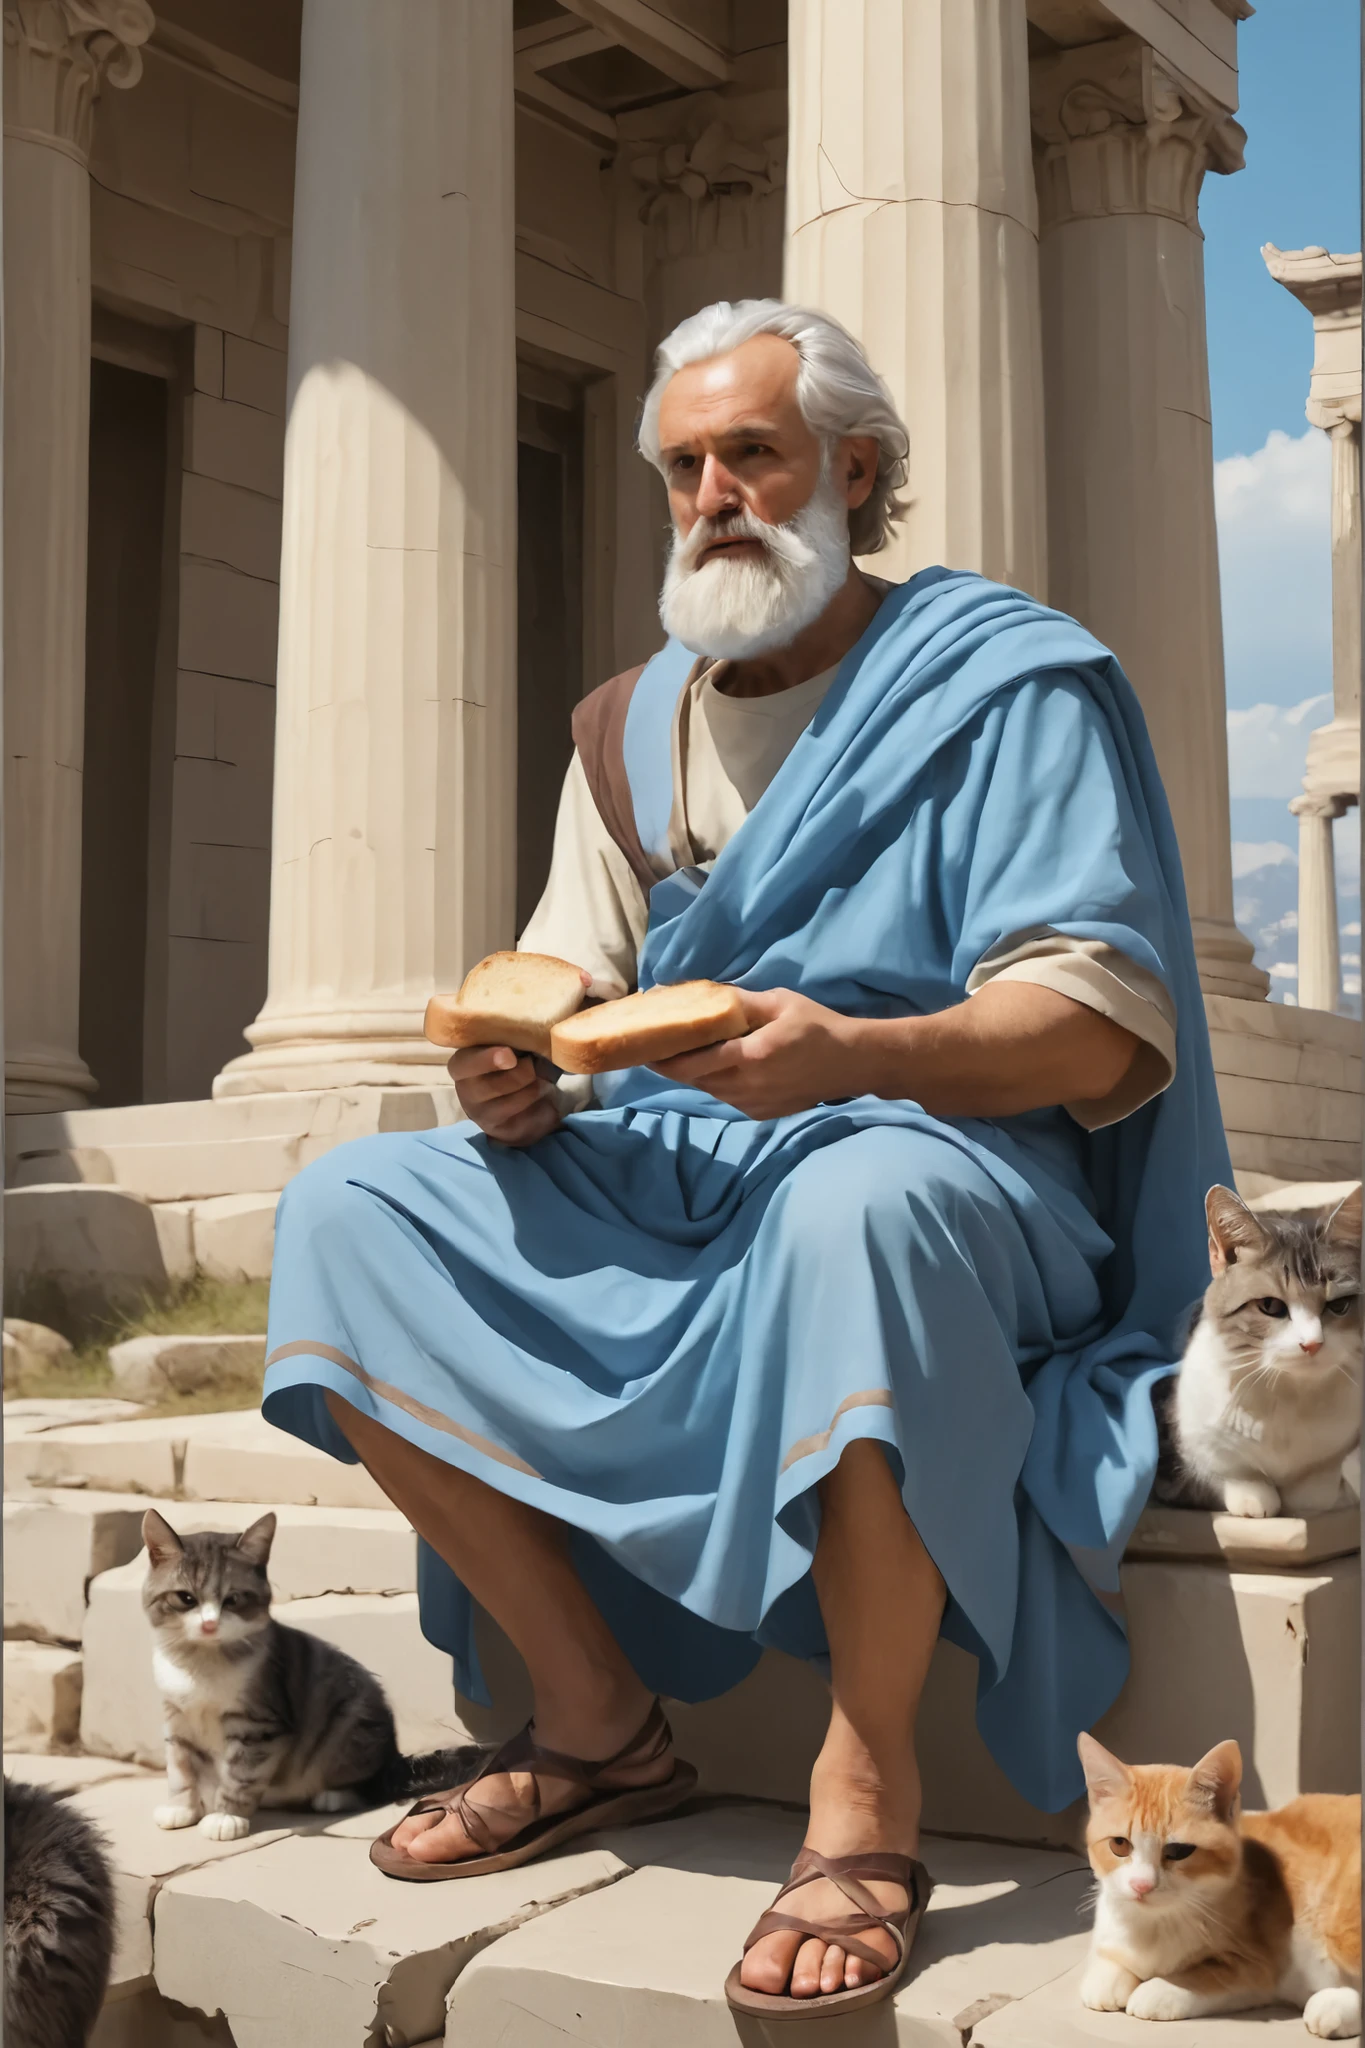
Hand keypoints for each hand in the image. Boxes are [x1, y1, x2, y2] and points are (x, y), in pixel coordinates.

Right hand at [447, 967, 590, 1146]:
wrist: (539, 1092)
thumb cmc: (528, 1056)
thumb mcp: (532, 1033)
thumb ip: (546, 1009)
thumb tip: (586, 980)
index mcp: (468, 1057)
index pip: (463, 1059)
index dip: (483, 1058)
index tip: (510, 1054)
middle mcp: (467, 1086)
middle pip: (482, 1086)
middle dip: (514, 1078)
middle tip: (532, 1069)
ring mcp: (480, 1111)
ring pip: (505, 1103)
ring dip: (530, 1091)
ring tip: (541, 1081)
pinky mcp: (498, 1131)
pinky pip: (520, 1123)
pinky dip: (538, 1111)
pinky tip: (543, 1102)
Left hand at [650, 988, 866, 1119]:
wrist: (853, 1063)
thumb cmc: (818, 1025)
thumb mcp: (781, 1002)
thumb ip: (743, 1003)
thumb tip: (707, 997)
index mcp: (750, 1056)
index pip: (693, 1063)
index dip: (664, 1059)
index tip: (645, 1048)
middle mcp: (748, 1085)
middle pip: (696, 1079)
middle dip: (673, 1067)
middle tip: (657, 1049)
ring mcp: (754, 1104)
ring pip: (710, 1091)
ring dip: (694, 1076)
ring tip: (681, 1057)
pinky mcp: (762, 1113)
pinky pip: (728, 1099)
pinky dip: (717, 1085)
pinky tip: (716, 1069)